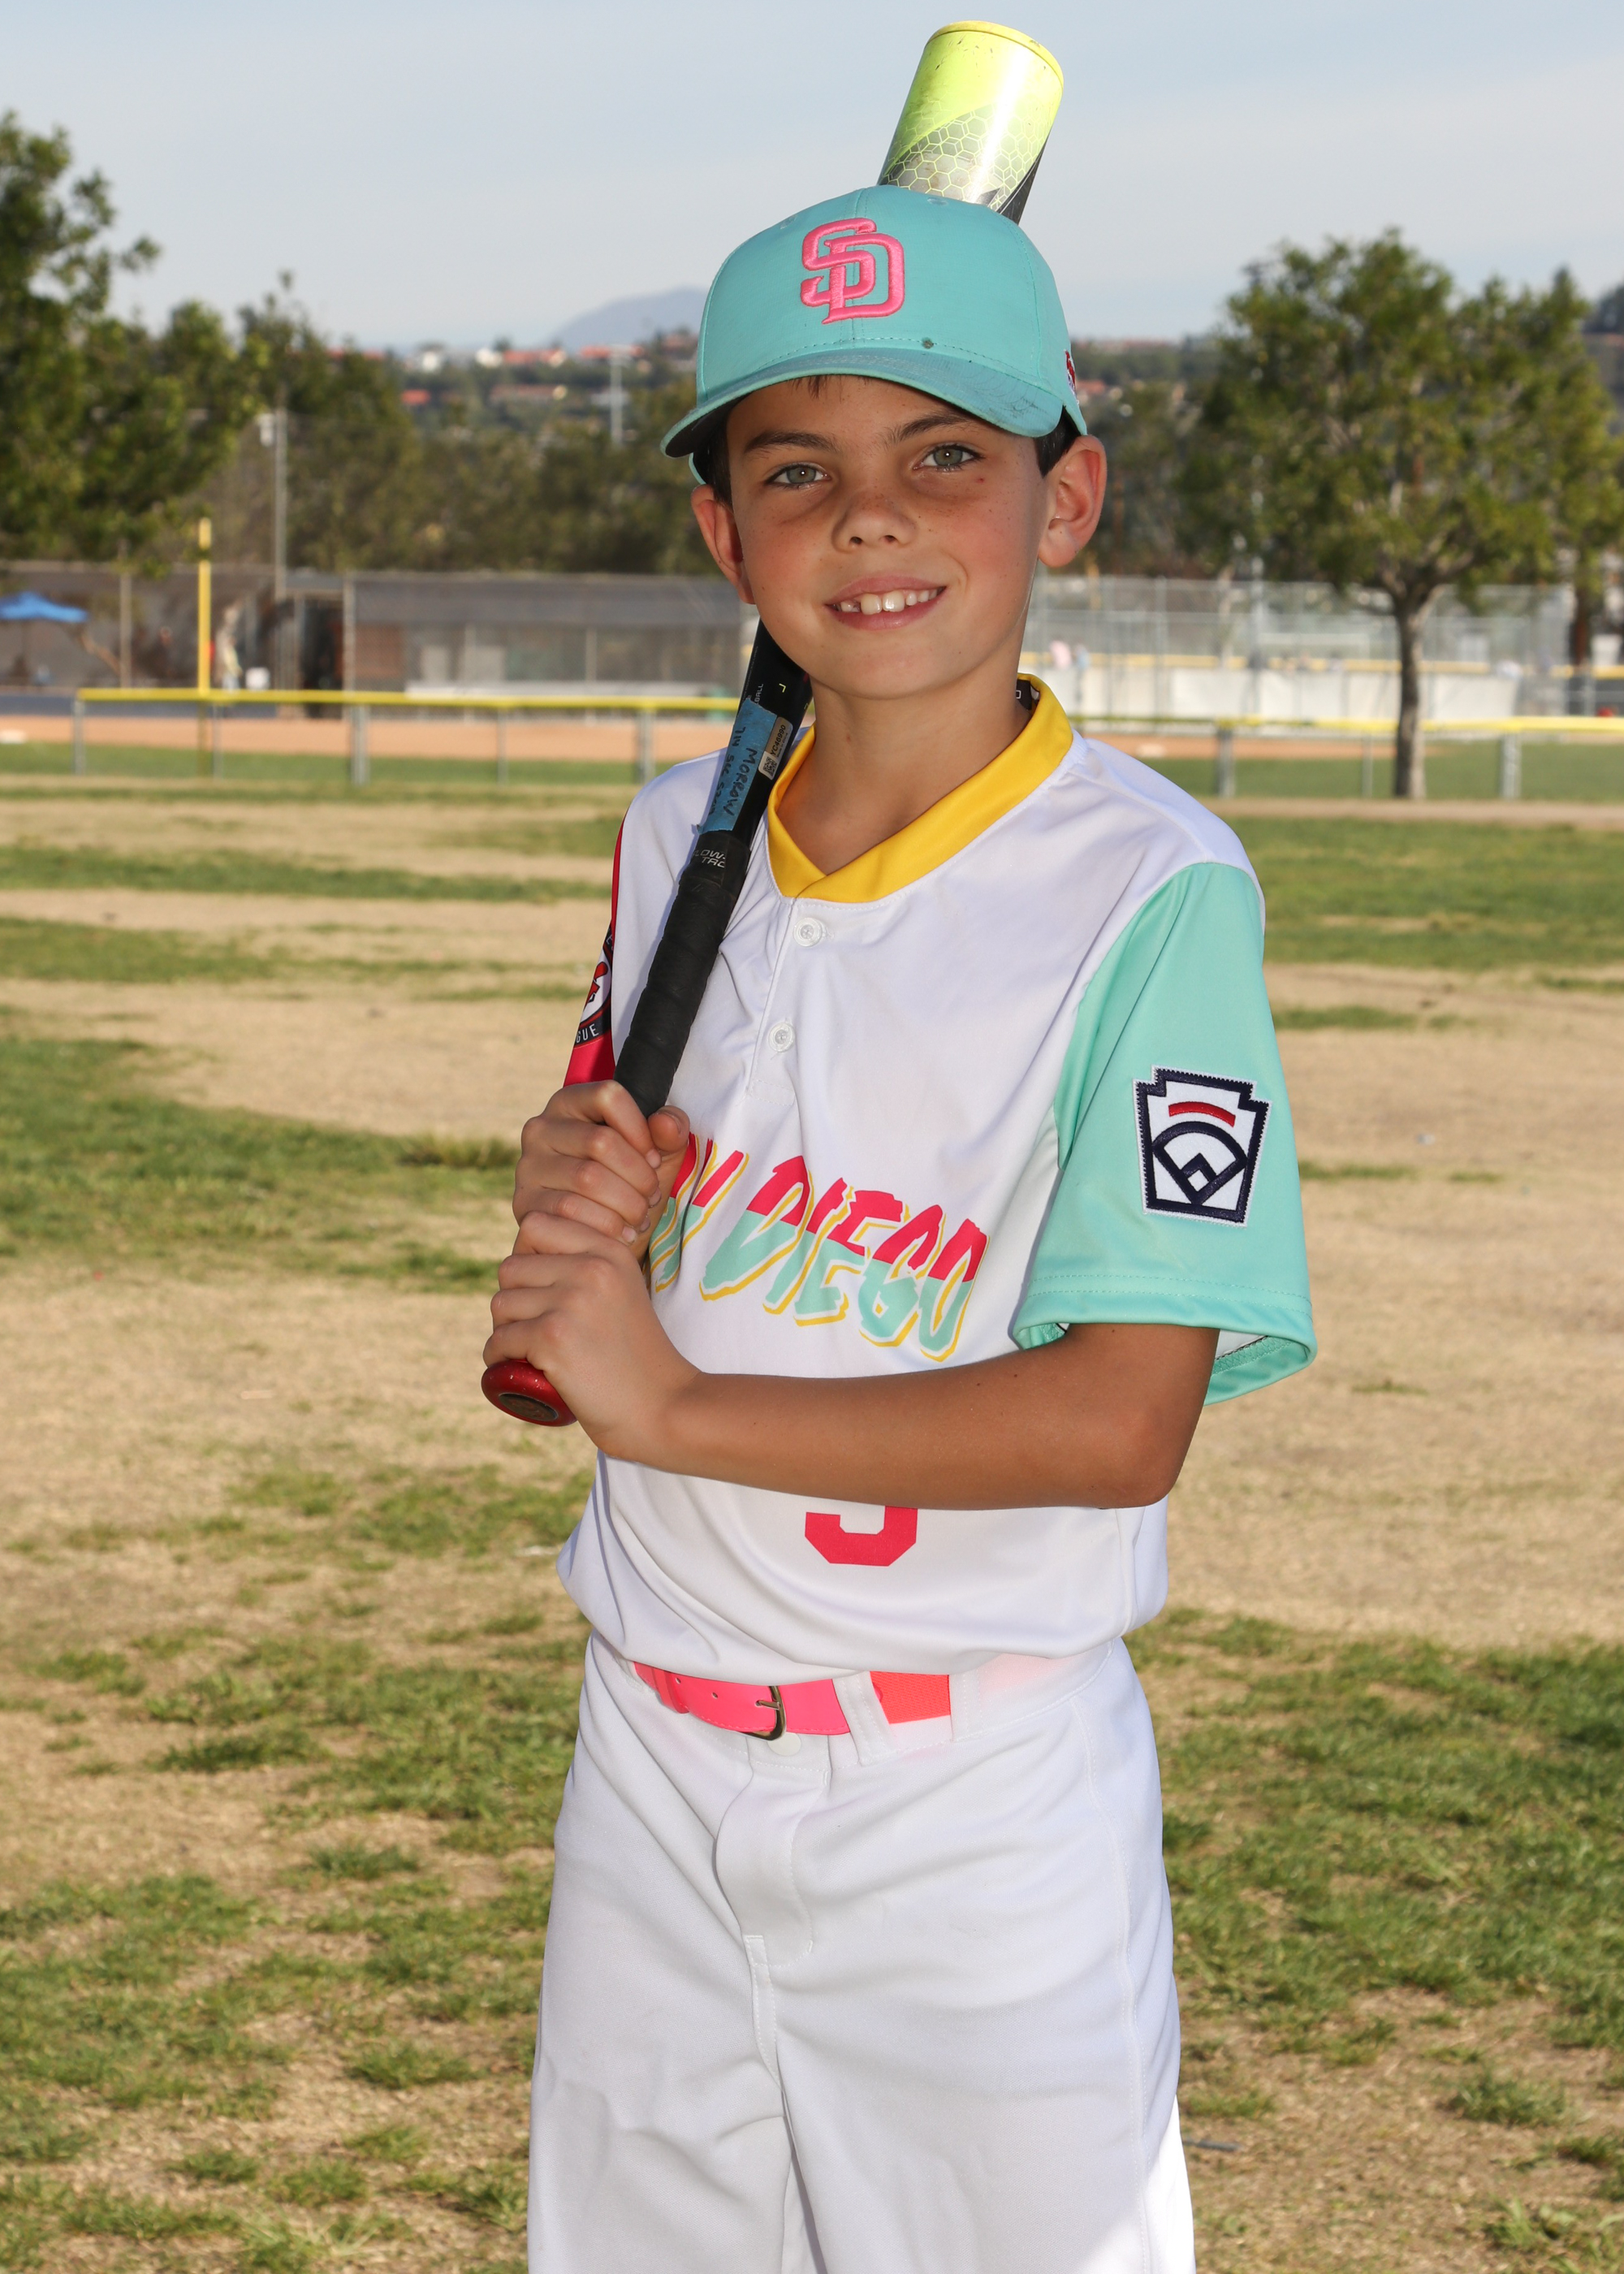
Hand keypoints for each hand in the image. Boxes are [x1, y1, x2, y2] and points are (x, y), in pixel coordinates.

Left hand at [485, 1214, 697, 1457]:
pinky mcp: (552, 1338)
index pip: (535, 1224)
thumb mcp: (623, 1292)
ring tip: (523, 1350)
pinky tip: (514, 1368)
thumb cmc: (638, 1357)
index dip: (525, 1257)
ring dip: (503, 1329)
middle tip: (526, 1328)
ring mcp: (571, 1301)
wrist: (664, 1407)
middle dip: (512, 1299)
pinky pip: (500, 1340)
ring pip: (501, 1303)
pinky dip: (498, 1358)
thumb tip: (527, 1255)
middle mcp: (591, 1267)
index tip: (535, 1290)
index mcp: (609, 1251)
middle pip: (511, 1267)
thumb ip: (589, 1268)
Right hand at [513, 1081, 690, 1255]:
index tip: (654, 1159)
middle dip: (639, 1175)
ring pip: (588, 1178)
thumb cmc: (627, 1188)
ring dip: (626, 1203)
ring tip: (641, 1217)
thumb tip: (665, 1124)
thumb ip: (669, 1134)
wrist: (595, 1240)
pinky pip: (570, 1210)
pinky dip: (606, 1226)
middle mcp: (541, 1128)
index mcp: (570, 1104)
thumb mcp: (655, 1158)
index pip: (608, 1096)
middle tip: (653, 1197)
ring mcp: (529, 1165)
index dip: (640, 1130)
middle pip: (601, 1141)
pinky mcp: (524, 1202)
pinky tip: (623, 1234)